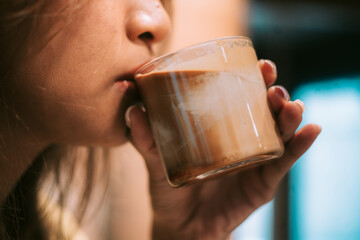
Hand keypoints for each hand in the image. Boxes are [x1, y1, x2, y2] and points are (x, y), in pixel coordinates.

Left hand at [126, 60, 320, 239]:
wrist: (182, 226)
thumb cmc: (171, 190)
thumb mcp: (156, 162)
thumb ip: (147, 139)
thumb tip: (134, 110)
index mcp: (220, 128)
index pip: (239, 97)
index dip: (250, 78)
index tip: (255, 64)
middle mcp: (242, 138)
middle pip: (264, 108)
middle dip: (273, 91)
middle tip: (271, 83)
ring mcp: (256, 158)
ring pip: (279, 130)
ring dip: (289, 114)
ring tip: (290, 105)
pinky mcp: (264, 181)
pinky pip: (286, 161)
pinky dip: (301, 145)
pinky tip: (311, 130)